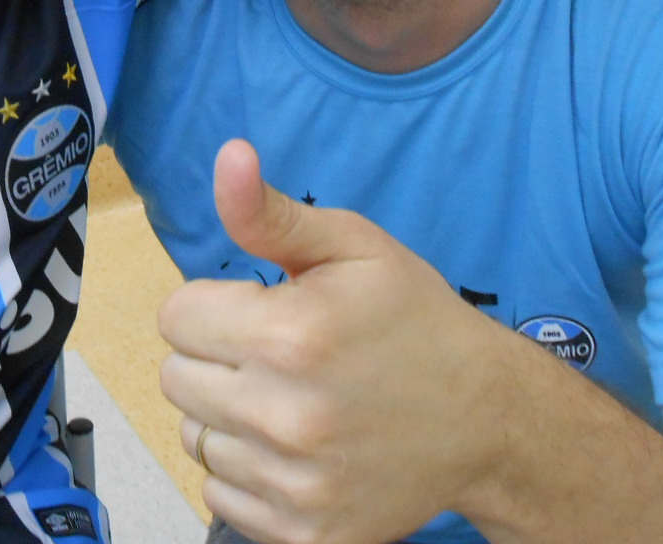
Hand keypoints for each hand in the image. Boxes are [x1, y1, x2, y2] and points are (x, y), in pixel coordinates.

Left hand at [159, 141, 512, 543]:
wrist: (488, 417)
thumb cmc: (414, 319)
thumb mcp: (351, 246)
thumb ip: (271, 212)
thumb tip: (227, 156)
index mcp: (289, 335)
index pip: (174, 317)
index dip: (214, 305)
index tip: (261, 309)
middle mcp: (284, 415)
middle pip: (175, 377)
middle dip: (216, 356)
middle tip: (279, 353)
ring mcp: (294, 483)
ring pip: (195, 436)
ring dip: (229, 415)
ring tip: (292, 397)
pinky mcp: (305, 532)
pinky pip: (221, 493)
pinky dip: (248, 469)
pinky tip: (298, 446)